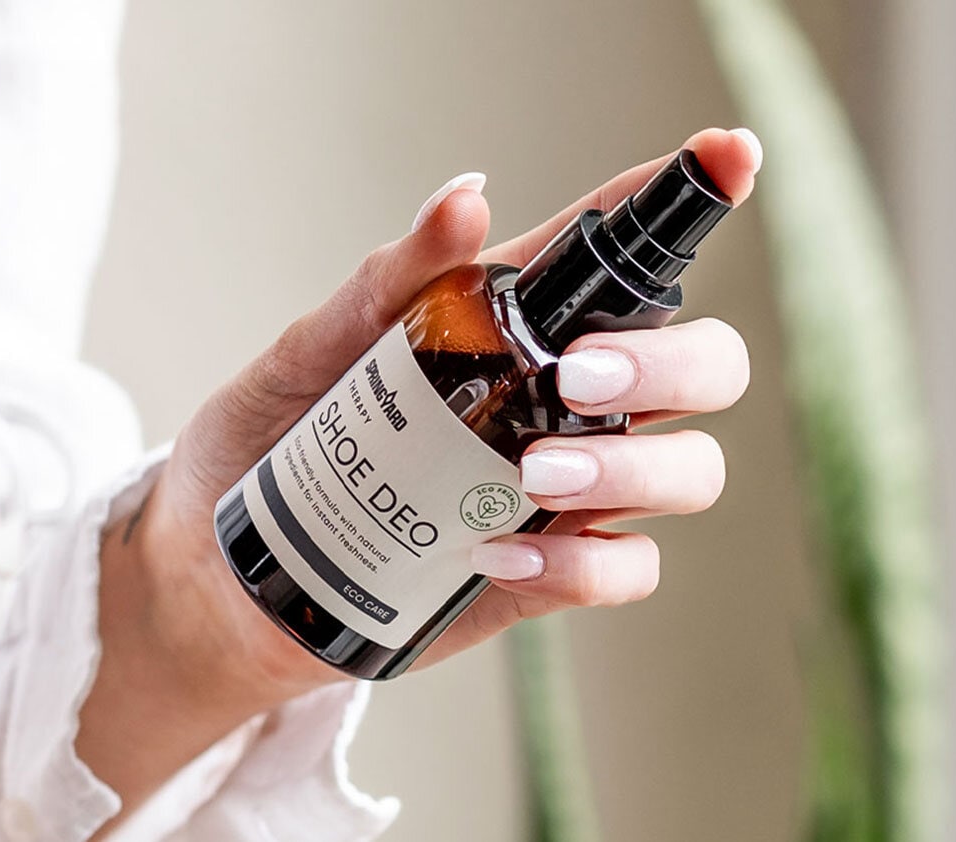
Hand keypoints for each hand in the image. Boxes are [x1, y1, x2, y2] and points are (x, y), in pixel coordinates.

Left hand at [77, 127, 759, 828]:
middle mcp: (568, 405)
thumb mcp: (311, 351)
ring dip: (634, 468)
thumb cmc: (271, 445)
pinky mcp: (547, 574)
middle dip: (670, 362)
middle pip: (702, 367)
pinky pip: (624, 570)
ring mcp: (567, 493)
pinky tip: (500, 552)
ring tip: (535, 471)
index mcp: (521, 329)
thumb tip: (466, 198)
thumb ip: (388, 282)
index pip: (620, 260)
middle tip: (577, 376)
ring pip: (689, 470)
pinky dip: (583, 564)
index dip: (684, 202)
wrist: (226, 578)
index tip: (729, 153)